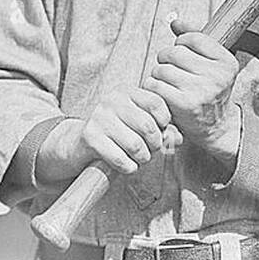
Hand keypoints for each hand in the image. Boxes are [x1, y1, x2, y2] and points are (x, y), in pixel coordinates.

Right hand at [37, 89, 181, 180]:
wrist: (78, 144)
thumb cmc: (117, 134)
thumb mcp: (138, 124)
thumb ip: (162, 129)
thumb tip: (180, 139)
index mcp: (126, 92)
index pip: (157, 103)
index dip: (165, 122)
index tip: (161, 131)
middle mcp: (112, 100)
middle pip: (148, 126)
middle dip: (155, 145)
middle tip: (151, 151)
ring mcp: (99, 118)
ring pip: (136, 145)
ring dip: (143, 159)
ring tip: (139, 158)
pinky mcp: (90, 138)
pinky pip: (121, 159)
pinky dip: (129, 168)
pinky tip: (127, 165)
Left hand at [146, 18, 241, 168]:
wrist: (215, 127)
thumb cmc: (208, 89)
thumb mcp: (210, 62)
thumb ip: (194, 37)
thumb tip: (175, 21)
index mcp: (226, 61)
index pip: (192, 38)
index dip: (181, 43)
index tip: (184, 56)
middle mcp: (217, 75)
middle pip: (173, 52)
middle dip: (167, 60)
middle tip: (173, 72)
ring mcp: (202, 90)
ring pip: (162, 69)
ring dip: (159, 75)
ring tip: (169, 84)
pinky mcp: (185, 104)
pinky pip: (156, 85)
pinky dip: (154, 88)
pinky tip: (164, 95)